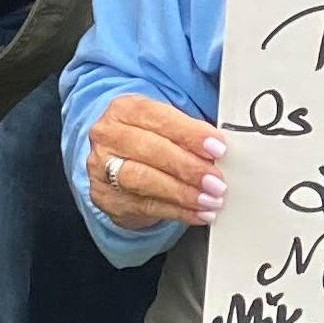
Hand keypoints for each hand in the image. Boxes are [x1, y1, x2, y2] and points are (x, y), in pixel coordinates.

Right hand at [87, 94, 224, 229]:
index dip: (190, 133)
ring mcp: (103, 169)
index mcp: (125, 109)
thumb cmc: (148, 139)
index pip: (159, 118)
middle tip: (216, 181)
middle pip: (150, 150)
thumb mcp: (163, 124)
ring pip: (144, 180)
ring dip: (183, 193)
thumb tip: (219, 150)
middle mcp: (109, 137)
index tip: (217, 148)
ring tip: (210, 199)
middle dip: (188, 167)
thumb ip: (188, 132)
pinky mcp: (108, 198)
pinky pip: (146, 207)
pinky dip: (178, 212)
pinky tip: (198, 213)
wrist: (116, 163)